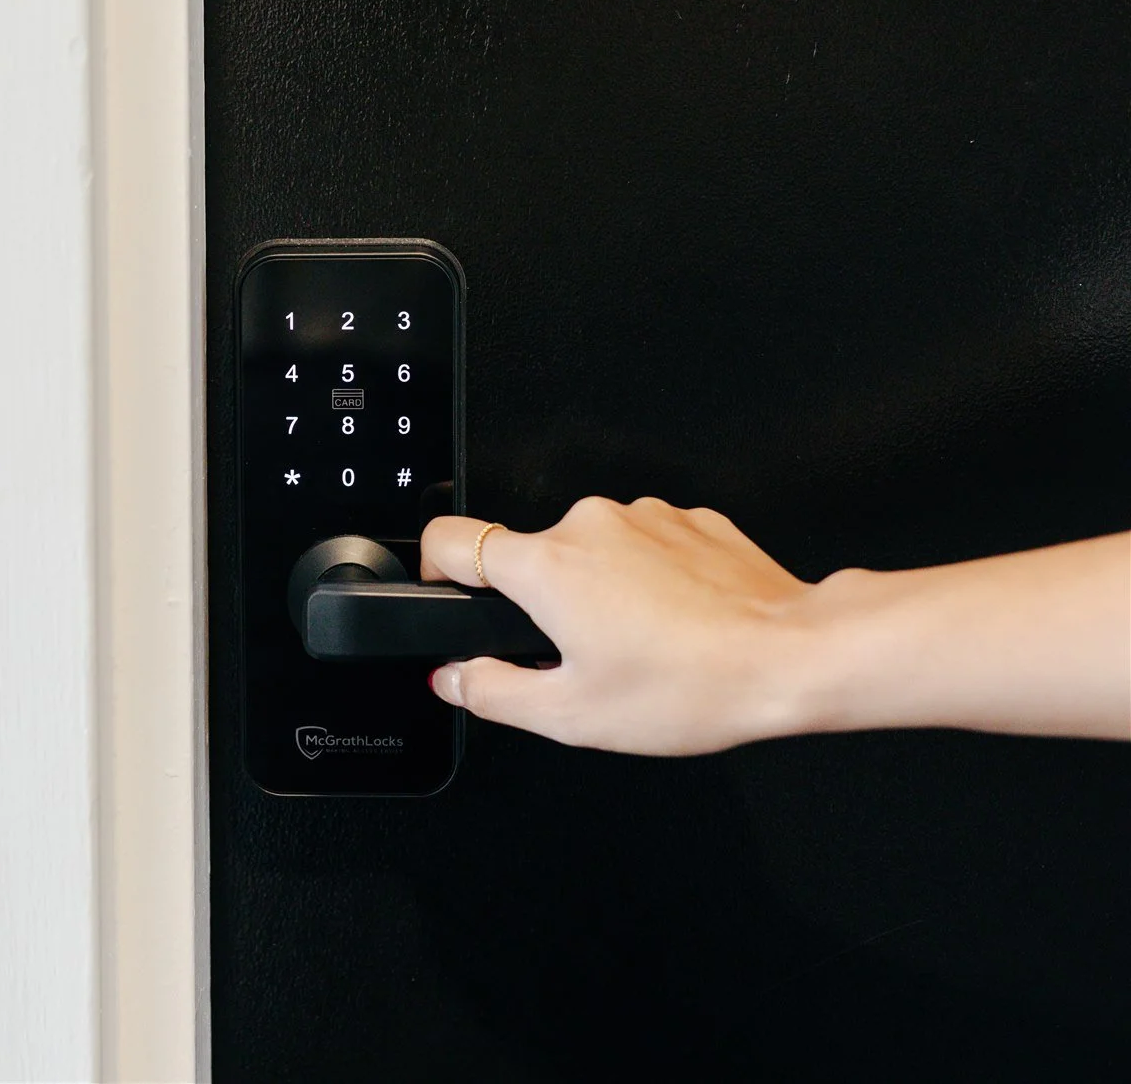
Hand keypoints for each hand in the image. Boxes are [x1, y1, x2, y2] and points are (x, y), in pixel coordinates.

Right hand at [421, 498, 819, 754]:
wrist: (795, 656)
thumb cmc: (694, 685)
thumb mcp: (572, 716)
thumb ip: (493, 693)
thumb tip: (455, 679)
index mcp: (547, 567)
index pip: (452, 540)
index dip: (436, 571)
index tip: (450, 594)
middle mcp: (589, 524)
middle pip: (532, 557)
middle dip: (545, 605)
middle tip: (583, 658)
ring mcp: (644, 516)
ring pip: (593, 553)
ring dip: (603, 592)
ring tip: (644, 647)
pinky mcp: (690, 519)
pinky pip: (645, 546)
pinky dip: (650, 581)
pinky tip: (678, 625)